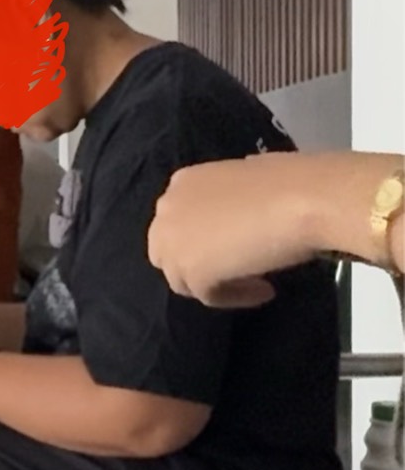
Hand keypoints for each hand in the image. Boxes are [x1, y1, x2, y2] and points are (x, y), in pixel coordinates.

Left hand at [148, 155, 318, 307]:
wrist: (301, 199)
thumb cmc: (287, 180)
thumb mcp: (252, 172)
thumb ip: (233, 191)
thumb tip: (244, 193)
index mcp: (182, 183)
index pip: (178, 221)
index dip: (204, 237)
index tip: (238, 242)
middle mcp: (167, 211)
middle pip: (170, 252)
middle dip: (198, 262)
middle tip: (236, 268)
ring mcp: (174, 244)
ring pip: (185, 279)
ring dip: (219, 282)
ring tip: (258, 280)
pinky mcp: (191, 273)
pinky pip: (209, 296)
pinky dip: (236, 297)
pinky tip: (265, 291)